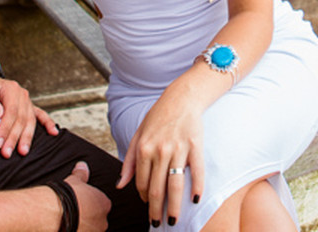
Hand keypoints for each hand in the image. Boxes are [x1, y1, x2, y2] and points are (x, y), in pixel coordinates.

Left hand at [0, 73, 58, 157]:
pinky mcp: (29, 107)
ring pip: (30, 121)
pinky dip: (48, 123)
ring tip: (22, 151)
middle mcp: (22, 95)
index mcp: (11, 89)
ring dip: (26, 137)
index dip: (5, 128)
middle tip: (6, 153)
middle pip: (21, 119)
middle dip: (14, 137)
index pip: (11, 111)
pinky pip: (40, 115)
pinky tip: (53, 133)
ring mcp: (27, 101)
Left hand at [116, 94, 204, 225]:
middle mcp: (160, 151)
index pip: (142, 183)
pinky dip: (197, 186)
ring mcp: (178, 149)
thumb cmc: (158, 117)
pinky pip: (197, 171)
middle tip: (157, 223)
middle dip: (156, 210)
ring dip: (174, 206)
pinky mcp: (195, 146)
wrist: (181, 98)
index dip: (144, 198)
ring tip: (173, 220)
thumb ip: (129, 162)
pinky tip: (195, 199)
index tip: (148, 206)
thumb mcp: (138, 136)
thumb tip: (120, 185)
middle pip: (157, 189)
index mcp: (144, 149)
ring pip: (175, 185)